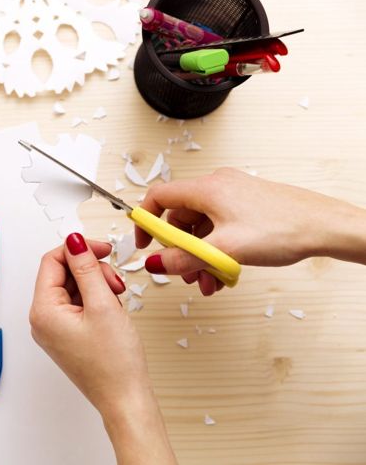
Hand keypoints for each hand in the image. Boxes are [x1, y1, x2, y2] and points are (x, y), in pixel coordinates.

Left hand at [30, 233, 176, 464]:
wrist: (126, 401)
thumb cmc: (115, 363)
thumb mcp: (103, 304)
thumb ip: (87, 268)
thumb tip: (74, 241)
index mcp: (43, 311)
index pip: (52, 261)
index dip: (78, 249)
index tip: (102, 249)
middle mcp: (43, 319)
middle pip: (62, 273)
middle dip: (91, 271)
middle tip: (114, 283)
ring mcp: (54, 329)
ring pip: (73, 288)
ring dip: (97, 285)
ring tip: (117, 299)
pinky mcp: (67, 335)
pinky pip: (78, 304)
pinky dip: (96, 300)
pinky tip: (113, 310)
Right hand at [137, 168, 365, 295]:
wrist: (325, 226)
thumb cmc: (282, 228)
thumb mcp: (224, 250)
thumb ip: (183, 258)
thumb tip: (154, 263)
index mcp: (206, 189)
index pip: (159, 197)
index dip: (145, 222)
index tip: (144, 245)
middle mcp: (217, 187)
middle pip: (179, 217)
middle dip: (178, 249)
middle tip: (183, 272)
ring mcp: (232, 196)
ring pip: (200, 227)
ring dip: (199, 256)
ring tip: (208, 281)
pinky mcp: (245, 207)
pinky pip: (218, 229)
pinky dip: (215, 251)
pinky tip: (224, 273)